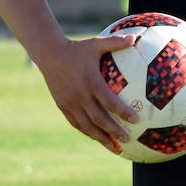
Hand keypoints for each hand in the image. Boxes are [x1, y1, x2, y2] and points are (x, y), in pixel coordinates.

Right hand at [35, 34, 139, 153]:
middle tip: (127, 139)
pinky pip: (76, 123)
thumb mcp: (96, 44)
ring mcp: (70, 102)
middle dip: (113, 131)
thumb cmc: (77, 49)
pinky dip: (88, 132)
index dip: (122, 112)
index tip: (135, 120)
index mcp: (90, 81)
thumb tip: (136, 38)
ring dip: (101, 138)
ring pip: (87, 125)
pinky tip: (98, 138)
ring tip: (115, 148)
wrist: (49, 55)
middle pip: (98, 118)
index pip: (108, 101)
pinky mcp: (63, 106)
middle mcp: (80, 95)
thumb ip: (116, 42)